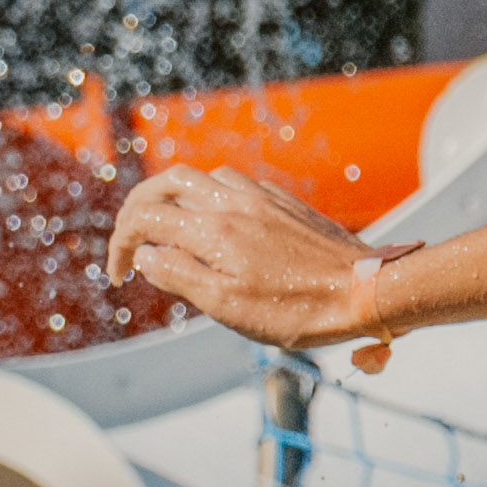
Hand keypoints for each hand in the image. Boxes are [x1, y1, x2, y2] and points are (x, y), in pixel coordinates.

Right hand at [107, 164, 390, 360]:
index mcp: (213, 230)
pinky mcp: (285, 202)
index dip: (120, 246)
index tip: (120, 274)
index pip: (144, 220)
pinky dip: (210, 195)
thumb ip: (178, 274)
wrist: (366, 290)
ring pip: (202, 176)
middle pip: (167, 183)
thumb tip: (143, 254)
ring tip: (168, 226)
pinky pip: (236, 182)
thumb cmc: (297, 309)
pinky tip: (216, 220)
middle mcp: (234, 203)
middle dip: (138, 206)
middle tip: (130, 236)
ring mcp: (262, 198)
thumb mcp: (226, 305)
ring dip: (174, 196)